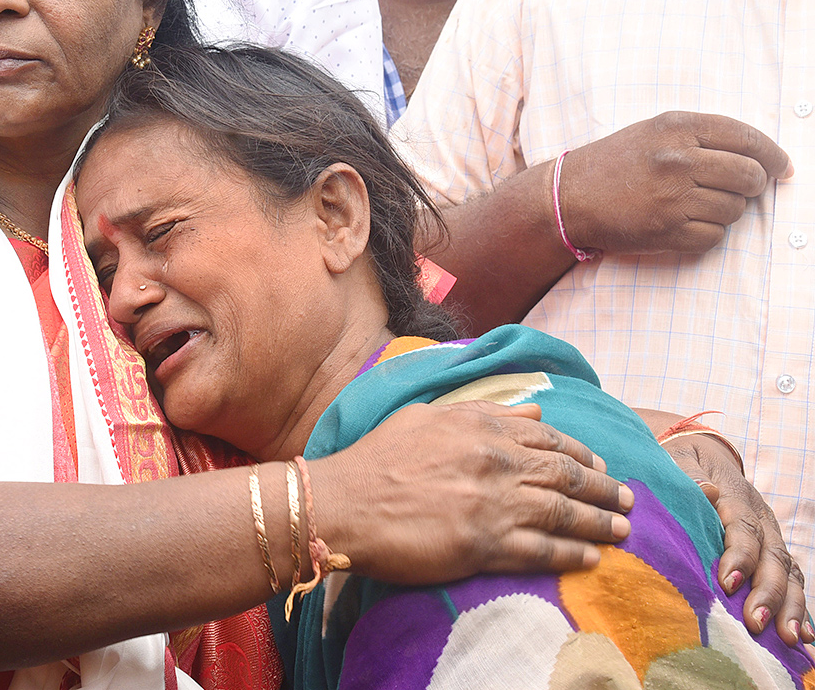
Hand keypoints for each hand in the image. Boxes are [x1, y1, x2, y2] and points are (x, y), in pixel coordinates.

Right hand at [313, 401, 632, 585]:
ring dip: (599, 523)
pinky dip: (572, 555)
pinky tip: (592, 560)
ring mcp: (493, 504)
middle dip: (603, 488)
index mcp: (481, 428)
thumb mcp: (427, 416)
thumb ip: (483, 411)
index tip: (600, 464)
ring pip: (563, 512)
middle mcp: (495, 462)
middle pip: (566, 474)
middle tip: (627, 499)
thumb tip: (532, 410)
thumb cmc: (376, 458)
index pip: (547, 438)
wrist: (344, 503)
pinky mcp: (484, 544)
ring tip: (623, 530)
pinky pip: (541, 551)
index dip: (580, 452)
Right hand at [560, 112, 791, 254]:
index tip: (783, 167)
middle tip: (740, 190)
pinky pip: (714, 236)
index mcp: (677, 128)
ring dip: (725, 211)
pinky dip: (706, 234)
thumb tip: (761, 156)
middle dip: (752, 186)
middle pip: (749, 176)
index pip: (747, 138)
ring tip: (696, 205)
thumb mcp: (654, 132)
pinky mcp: (666, 230)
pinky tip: (683, 223)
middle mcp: (677, 159)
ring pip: (735, 210)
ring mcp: (672, 197)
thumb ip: (703, 137)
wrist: (568, 197)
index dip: (773, 155)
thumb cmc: (615, 163)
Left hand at [664, 434, 812, 646]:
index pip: (744, 527)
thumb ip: (690, 476)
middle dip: (768, 592)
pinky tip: (802, 635)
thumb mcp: (680, 460)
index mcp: (736, 496)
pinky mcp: (771, 552)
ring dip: (789, 606)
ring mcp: (770, 536)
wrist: (704, 458)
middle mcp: (761, 518)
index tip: (726, 583)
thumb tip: (706, 491)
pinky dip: (797, 606)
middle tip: (756, 623)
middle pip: (772, 556)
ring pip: (788, 571)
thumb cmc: (683, 463)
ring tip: (788, 638)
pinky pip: (791, 579)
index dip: (739, 556)